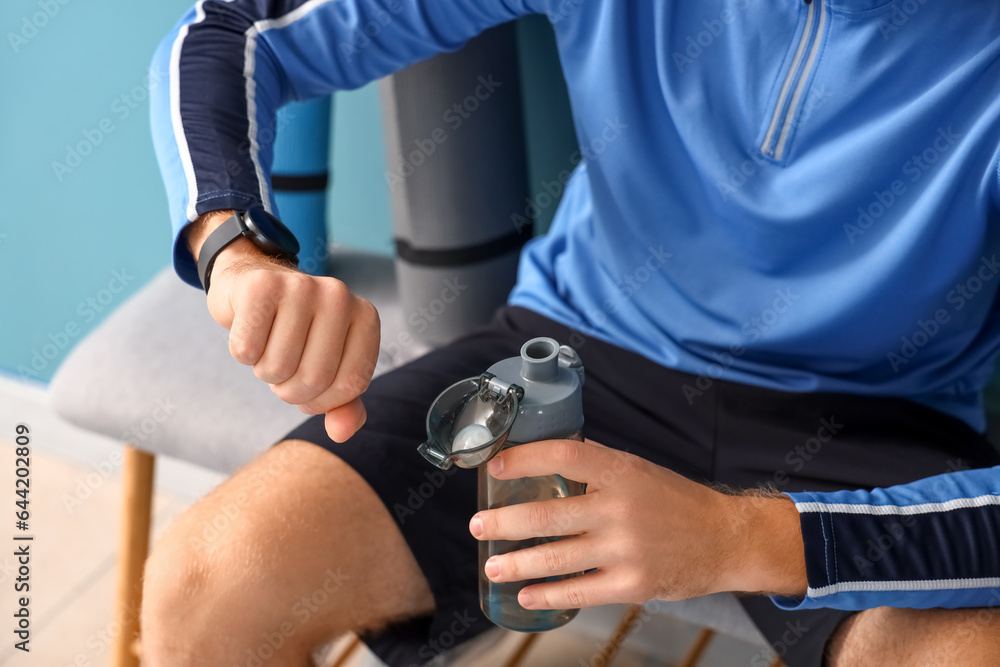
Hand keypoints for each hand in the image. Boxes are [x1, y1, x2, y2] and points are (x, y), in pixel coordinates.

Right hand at [190, 212, 379, 441]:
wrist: (254, 286)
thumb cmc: (298, 334)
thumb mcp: (329, 368)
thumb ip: (343, 404)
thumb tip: (341, 433)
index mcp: (365, 316)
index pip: (351, 384)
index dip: (324, 401)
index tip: (312, 388)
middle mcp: (339, 295)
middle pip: (314, 378)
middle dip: (291, 390)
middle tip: (285, 368)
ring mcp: (301, 286)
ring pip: (278, 367)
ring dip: (265, 371)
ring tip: (269, 346)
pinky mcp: (260, 286)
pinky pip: (246, 350)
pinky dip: (243, 353)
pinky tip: (251, 330)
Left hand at [468, 439, 805, 609]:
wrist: (725, 539)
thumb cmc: (675, 502)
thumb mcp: (637, 470)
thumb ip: (595, 467)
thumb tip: (542, 458)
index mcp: (620, 471)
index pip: (562, 455)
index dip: (523, 460)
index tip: (494, 466)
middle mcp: (620, 508)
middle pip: (546, 515)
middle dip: (503, 522)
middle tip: (478, 526)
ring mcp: (625, 549)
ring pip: (555, 558)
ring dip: (516, 563)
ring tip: (492, 566)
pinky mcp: (632, 584)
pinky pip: (578, 592)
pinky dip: (547, 596)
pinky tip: (526, 596)